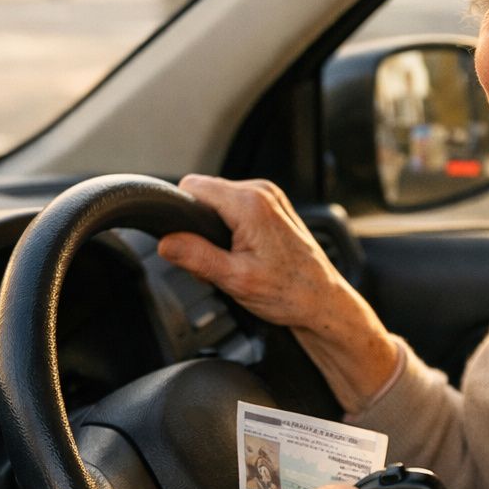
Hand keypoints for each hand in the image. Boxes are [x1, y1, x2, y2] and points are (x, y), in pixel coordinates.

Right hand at [158, 174, 342, 329]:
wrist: (323, 302)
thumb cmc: (290, 293)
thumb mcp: (235, 279)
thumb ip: (197, 257)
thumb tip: (166, 242)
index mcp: (250, 204)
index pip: (192, 186)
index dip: (182, 213)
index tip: (188, 241)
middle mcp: (262, 192)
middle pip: (205, 193)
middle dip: (199, 226)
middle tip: (215, 261)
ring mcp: (269, 197)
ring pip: (219, 200)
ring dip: (214, 229)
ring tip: (232, 260)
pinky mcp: (272, 206)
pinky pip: (236, 206)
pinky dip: (230, 228)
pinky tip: (242, 253)